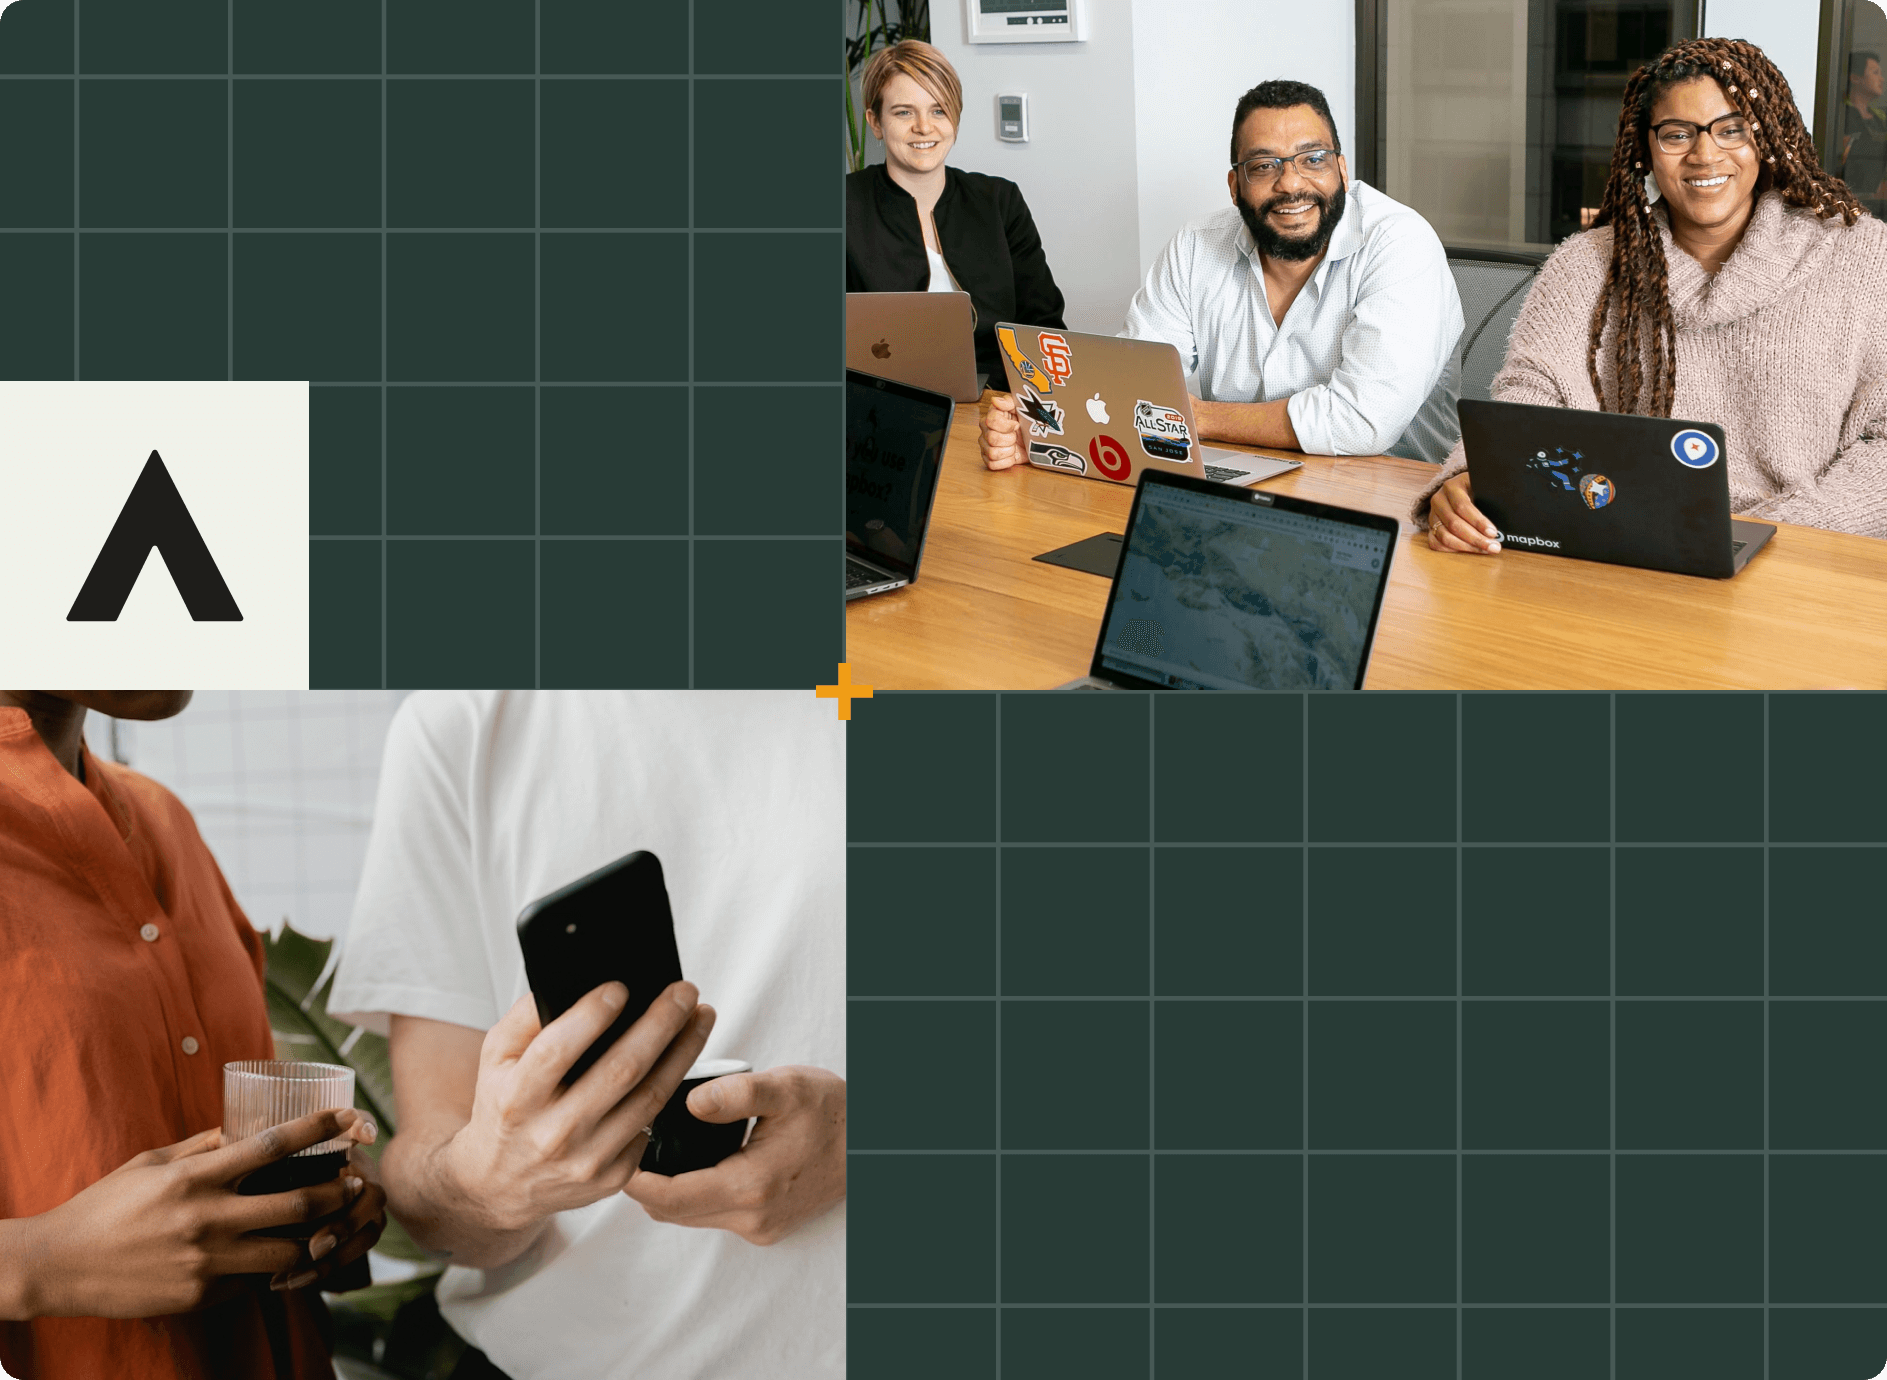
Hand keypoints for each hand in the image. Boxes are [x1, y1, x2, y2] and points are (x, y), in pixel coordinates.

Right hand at [20, 1108, 372, 1318]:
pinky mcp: (201, 1295)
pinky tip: (277, 1259)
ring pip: (286, 1252)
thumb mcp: (151, 1163)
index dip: (318, 1128)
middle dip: (336, 1192)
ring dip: (313, 1239)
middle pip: (297, 1204)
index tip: (348, 1116)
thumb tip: (240, 1129)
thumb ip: (200, 1147)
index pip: (272, 1144)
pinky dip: (268, 1270)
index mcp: (196, 1176)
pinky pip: (252, 1281)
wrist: (59, 1266)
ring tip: (329, 1227)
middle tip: (355, 1183)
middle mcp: (207, 1217)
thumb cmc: (105, 1206)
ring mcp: (206, 1261)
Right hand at [438, 982, 715, 1235]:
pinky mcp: (613, 1176)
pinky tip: (681, 1059)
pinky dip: (671, 1087)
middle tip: (684, 992)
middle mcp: (552, 1133)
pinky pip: (652, 1124)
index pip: (558, 1050)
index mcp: (517, 1098)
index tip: (621, 987)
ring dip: (684, 1051)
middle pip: (621, 1070)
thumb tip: (574, 985)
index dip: (592, 1015)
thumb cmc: (504, 1108)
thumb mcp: (496, 1060)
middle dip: (661, 1023)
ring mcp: (586, 1159)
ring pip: (650, 1097)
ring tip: (699, 1017)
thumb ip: (526, 1019)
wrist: (500, 1184)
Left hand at [624, 1066, 844, 1246]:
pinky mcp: (766, 1228)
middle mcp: (752, 1217)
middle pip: (671, 1212)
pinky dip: (693, 1195)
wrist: (871, 1144)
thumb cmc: (832, 1112)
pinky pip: (713, 1217)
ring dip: (668, 1191)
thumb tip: (691, 1101)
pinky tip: (692, 1163)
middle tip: (629, 1145)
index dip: (633, 1179)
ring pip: (690, 1217)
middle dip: (643, 1184)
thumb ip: (735, 1093)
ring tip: (655, 1150)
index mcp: (751, 1185)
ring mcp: (760, 1228)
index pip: (668, 1198)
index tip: (616, 1152)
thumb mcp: (786, 1087)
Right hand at [979, 392, 1025, 469]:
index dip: (1006, 425)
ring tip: (1013, 446)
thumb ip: (1008, 402)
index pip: (991, 421)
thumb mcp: (1021, 408)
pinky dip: (1006, 462)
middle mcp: (985, 431)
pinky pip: (992, 464)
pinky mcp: (989, 460)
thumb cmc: (1026, 423)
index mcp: (991, 417)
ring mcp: (985, 446)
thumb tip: (996, 401)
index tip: (1016, 425)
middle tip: (1015, 437)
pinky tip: (1011, 455)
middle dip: (1009, 439)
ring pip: (992, 453)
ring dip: (1008, 451)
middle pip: (992, 438)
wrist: (1034, 440)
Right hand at [1427, 472, 1501, 552]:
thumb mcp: (1482, 485)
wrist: (1459, 487)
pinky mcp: (1431, 528)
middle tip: (1493, 546)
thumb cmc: (1475, 487)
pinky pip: (1436, 543)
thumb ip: (1491, 494)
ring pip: (1445, 536)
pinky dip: (1452, 550)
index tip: (1493, 532)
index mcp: (1452, 486)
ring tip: (1484, 550)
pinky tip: (1468, 550)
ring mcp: (1433, 515)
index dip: (1478, 522)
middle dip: (1476, 538)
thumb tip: (1510, 510)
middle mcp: (1439, 500)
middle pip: (1454, 524)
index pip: (1463, 506)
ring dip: (1466, 547)